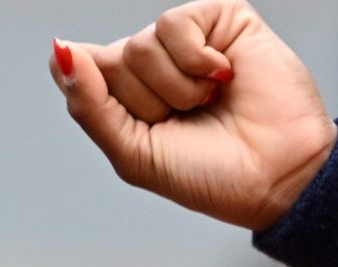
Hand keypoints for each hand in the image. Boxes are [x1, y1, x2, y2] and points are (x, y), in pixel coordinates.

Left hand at [50, 1, 336, 231]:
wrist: (277, 176)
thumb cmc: (211, 175)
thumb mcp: (134, 154)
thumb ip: (89, 106)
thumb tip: (60, 51)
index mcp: (127, 95)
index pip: (77, 71)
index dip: (96, 96)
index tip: (138, 126)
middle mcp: (153, 63)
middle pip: (109, 62)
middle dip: (146, 103)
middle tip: (186, 122)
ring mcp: (186, 40)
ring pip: (140, 45)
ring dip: (175, 88)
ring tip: (208, 103)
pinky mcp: (220, 19)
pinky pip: (175, 25)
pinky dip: (196, 62)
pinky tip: (223, 78)